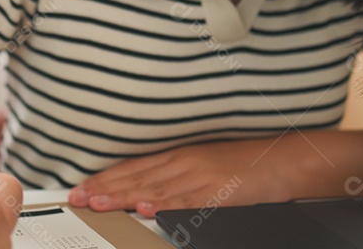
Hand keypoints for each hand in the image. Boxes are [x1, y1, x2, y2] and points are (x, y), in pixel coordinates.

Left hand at [67, 139, 294, 217]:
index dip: (106, 177)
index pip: (134, 166)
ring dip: (124, 196)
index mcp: (180, 154)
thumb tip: (144, 191)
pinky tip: (147, 208)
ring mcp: (201, 176)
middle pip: (137, 176)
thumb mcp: (204, 162)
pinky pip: (189, 200)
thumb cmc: (246, 161)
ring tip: (99, 202)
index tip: (82, 186)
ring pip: (155, 188)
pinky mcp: (219, 191)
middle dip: (104, 187)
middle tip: (78, 197)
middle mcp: (185, 162)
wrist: (284, 159)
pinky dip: (166, 205)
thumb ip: (175, 174)